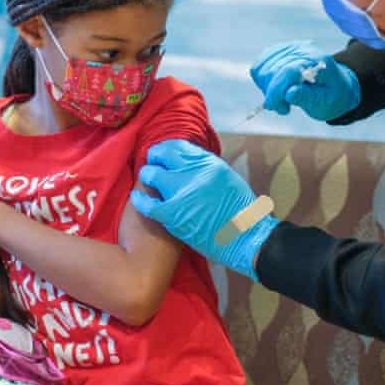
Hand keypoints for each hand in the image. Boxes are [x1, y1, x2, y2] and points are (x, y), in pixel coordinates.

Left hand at [129, 139, 278, 280]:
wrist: (246, 238)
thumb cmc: (240, 212)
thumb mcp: (227, 178)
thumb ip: (206, 169)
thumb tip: (186, 163)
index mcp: (209, 163)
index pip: (178, 146)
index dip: (166, 150)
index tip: (163, 155)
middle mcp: (194, 173)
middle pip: (162, 155)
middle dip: (154, 159)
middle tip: (152, 166)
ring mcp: (182, 192)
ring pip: (151, 175)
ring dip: (147, 177)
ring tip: (147, 182)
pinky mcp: (173, 214)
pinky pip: (146, 202)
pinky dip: (140, 199)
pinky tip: (138, 198)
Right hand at [250, 40, 360, 119]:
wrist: (336, 86)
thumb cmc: (332, 96)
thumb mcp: (326, 101)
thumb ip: (308, 96)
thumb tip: (289, 93)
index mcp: (317, 60)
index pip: (288, 71)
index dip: (278, 91)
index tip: (281, 109)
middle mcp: (301, 49)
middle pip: (273, 71)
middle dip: (274, 94)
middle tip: (285, 107)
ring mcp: (288, 48)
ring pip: (262, 70)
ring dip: (268, 89)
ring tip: (283, 98)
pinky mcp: (278, 52)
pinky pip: (259, 67)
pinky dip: (263, 82)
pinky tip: (277, 88)